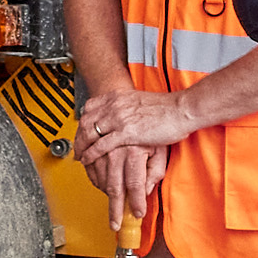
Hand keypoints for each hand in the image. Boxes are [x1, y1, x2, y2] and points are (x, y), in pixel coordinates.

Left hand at [71, 79, 195, 178]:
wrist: (181, 110)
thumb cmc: (167, 108)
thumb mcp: (141, 102)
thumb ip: (128, 108)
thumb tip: (123, 117)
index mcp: (118, 97)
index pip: (90, 108)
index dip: (82, 121)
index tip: (81, 131)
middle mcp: (115, 105)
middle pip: (85, 121)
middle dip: (78, 137)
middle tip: (76, 148)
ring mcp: (119, 118)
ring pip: (90, 133)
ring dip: (81, 147)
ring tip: (79, 157)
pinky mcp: (126, 132)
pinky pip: (101, 145)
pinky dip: (91, 154)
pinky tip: (87, 160)